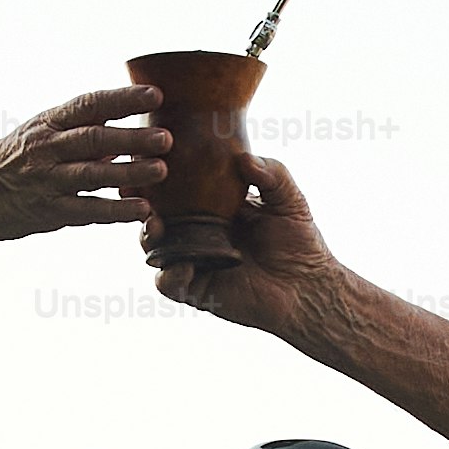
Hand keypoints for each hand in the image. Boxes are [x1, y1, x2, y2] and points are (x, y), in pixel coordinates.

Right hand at [0, 88, 171, 240]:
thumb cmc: (16, 160)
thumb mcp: (43, 134)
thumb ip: (84, 130)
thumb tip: (129, 121)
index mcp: (49, 123)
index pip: (89, 104)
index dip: (123, 98)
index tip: (155, 94)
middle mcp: (48, 148)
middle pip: (94, 139)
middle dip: (131, 138)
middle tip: (165, 138)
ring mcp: (48, 180)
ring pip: (94, 175)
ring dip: (130, 173)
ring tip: (161, 170)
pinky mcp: (50, 211)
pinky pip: (88, 211)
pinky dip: (116, 210)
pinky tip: (142, 210)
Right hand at [146, 153, 337, 338]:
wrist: (309, 287)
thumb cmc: (300, 241)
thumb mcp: (287, 198)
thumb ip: (270, 172)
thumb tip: (243, 157)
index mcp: (213, 208)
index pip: (178, 189)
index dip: (159, 178)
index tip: (148, 161)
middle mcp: (199, 234)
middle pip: (158, 217)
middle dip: (143, 206)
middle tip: (139, 194)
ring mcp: (195, 262)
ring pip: (156, 250)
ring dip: (148, 237)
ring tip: (156, 227)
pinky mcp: (197, 291)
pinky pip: (168, 284)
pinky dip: (168, 274)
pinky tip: (182, 264)